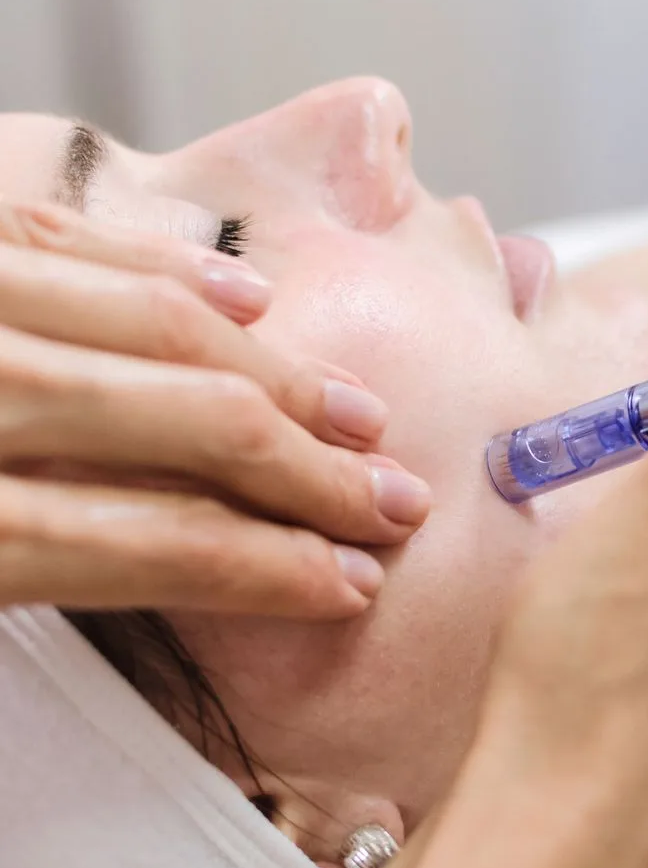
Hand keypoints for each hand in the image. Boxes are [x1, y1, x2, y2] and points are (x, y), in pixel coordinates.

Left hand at [0, 201, 429, 617]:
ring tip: (357, 416)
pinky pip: (71, 234)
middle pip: (202, 426)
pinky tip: (250, 297)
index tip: (347, 585)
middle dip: (316, 471)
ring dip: (283, 375)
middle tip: (391, 501)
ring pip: (166, 326)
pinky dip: (177, 265)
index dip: (274, 573)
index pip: (159, 549)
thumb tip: (121, 633)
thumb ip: (29, 584)